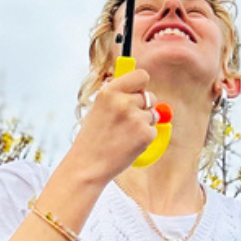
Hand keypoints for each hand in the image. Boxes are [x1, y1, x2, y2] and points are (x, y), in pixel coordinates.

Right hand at [69, 66, 157, 184]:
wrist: (87, 165)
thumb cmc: (92, 138)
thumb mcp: (98, 107)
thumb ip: (117, 94)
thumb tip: (137, 83)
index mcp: (110, 91)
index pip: (141, 75)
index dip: (140, 84)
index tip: (136, 91)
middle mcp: (124, 102)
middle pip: (149, 95)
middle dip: (142, 106)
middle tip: (126, 120)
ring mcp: (136, 118)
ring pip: (153, 113)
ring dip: (143, 122)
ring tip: (124, 134)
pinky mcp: (145, 134)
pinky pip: (153, 129)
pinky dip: (144, 137)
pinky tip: (128, 143)